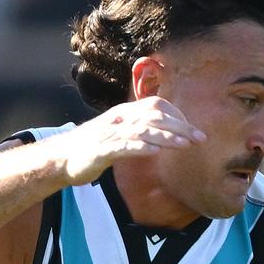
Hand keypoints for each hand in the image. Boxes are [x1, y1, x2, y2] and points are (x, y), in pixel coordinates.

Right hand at [58, 97, 204, 184]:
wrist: (63, 157)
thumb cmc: (95, 146)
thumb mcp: (120, 133)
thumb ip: (141, 129)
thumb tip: (166, 131)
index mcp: (125, 113)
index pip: (157, 105)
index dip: (177, 116)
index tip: (192, 131)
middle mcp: (119, 119)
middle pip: (154, 116)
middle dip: (180, 127)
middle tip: (200, 138)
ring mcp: (109, 134)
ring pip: (142, 130)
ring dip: (165, 137)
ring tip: (185, 144)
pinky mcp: (100, 151)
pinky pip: (122, 147)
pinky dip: (139, 148)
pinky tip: (154, 152)